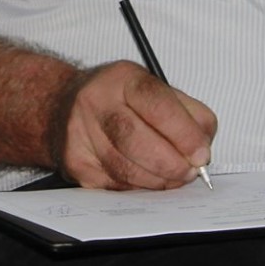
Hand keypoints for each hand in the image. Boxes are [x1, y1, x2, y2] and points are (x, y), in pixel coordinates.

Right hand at [48, 61, 216, 190]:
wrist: (62, 107)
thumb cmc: (120, 100)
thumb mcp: (155, 90)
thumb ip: (188, 114)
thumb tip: (202, 149)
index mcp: (123, 78)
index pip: (157, 104)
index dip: (184, 133)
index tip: (201, 153)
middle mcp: (96, 102)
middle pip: (137, 140)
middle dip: (172, 164)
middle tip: (190, 172)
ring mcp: (81, 134)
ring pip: (126, 169)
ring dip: (159, 180)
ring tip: (173, 177)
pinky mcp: (77, 164)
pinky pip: (116, 185)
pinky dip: (140, 187)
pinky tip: (148, 178)